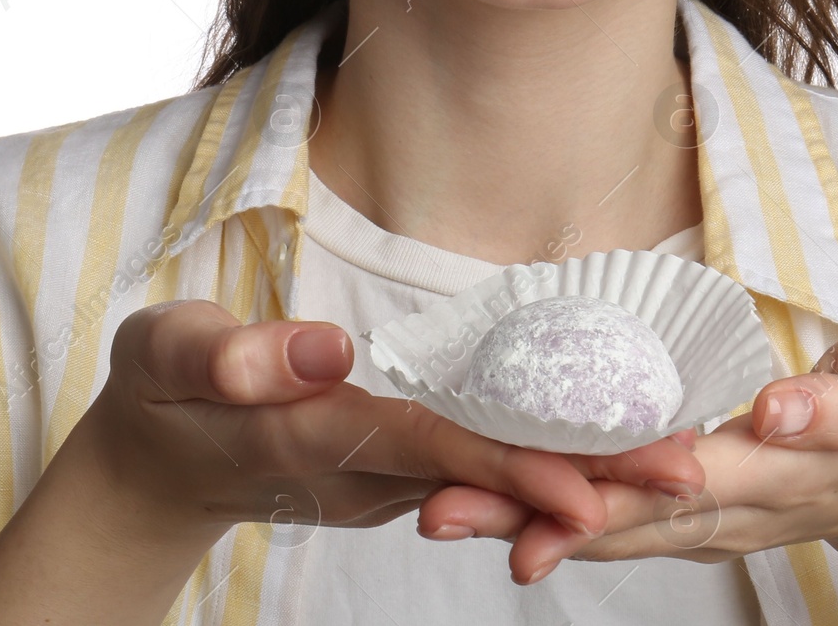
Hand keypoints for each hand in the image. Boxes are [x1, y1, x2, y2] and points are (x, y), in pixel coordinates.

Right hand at [82, 299, 707, 544]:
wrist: (152, 460)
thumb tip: (327, 348)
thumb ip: (235, 357)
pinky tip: (599, 440)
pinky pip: (475, 463)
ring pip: (492, 473)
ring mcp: (381, 473)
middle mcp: (366, 470)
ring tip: (672, 459)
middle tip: (686, 474)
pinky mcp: (390, 462)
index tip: (591, 490)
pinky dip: (541, 455)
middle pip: (487, 474)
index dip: (513, 466)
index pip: (431, 452)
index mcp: (318, 440)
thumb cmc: (158, 395)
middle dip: (586, 477)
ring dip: (581, 468)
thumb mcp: (166, 355)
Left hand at [415, 325, 837, 584]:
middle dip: (528, 519)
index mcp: (772, 472)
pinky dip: (554, 511)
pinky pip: (616, 515)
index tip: (531, 506)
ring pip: (606, 525)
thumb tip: (775, 410)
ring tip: (443, 515)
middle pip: (617, 518)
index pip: (674, 487)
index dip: (602, 496)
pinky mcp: (690, 506)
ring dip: (524, 523)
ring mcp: (705, 516)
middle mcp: (726, 506)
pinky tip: (497, 500)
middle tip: (443, 514)